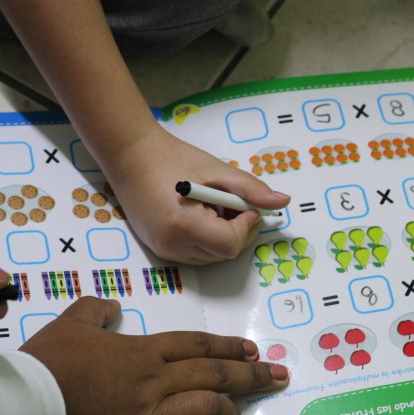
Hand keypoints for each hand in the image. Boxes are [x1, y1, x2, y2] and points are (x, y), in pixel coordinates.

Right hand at [20, 297, 289, 414]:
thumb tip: (114, 306)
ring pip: (205, 409)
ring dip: (229, 412)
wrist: (25, 404)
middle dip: (250, 374)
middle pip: (213, 374)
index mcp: (141, 350)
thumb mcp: (70, 323)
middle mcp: (154, 381)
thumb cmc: (47, 362)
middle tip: (277, 376)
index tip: (252, 348)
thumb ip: (95, 310)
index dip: (227, 346)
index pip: (196, 345)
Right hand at [102, 127, 289, 263]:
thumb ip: (250, 189)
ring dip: (224, 237)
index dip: (245, 226)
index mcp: (184, 223)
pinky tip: (200, 215)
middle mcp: (172, 245)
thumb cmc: (173, 158)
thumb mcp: (216, 170)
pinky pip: (196, 254)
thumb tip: (283, 202)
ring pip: (212, 258)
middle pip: (224, 254)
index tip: (245, 204)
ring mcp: (163, 251)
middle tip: (234, 204)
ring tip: (215, 207)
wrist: (130, 157)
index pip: (230, 244)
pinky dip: (207, 239)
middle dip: (238, 231)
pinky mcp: (159, 250)